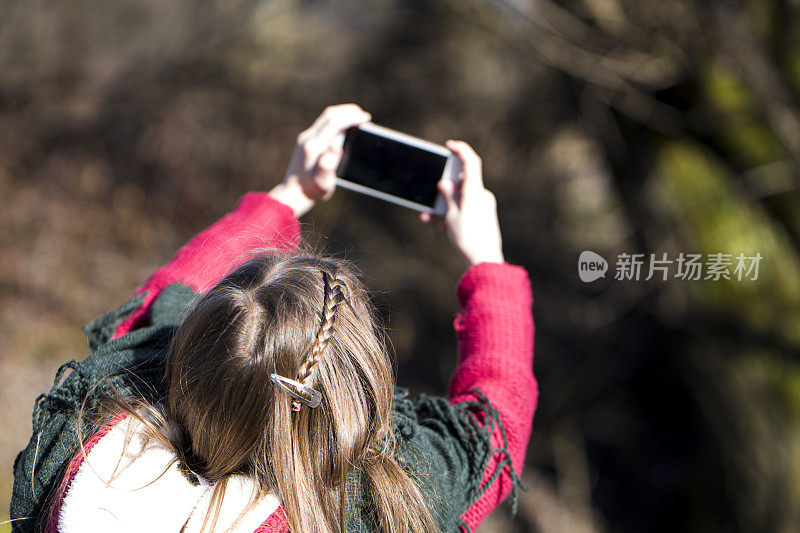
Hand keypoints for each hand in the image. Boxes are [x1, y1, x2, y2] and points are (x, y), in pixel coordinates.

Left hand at [268, 104, 370, 217]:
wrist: (292, 193)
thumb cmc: (311, 190)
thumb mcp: (322, 182)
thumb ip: (328, 165)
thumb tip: (336, 146)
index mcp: (314, 146)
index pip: (334, 123)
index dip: (351, 117)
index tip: (365, 117)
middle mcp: (308, 138)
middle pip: (329, 115)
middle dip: (348, 112)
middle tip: (364, 115)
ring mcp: (306, 138)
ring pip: (326, 118)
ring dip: (342, 114)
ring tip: (358, 118)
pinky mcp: (306, 141)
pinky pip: (323, 124)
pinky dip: (337, 121)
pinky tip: (345, 128)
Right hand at [421, 140, 504, 266]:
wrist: (484, 259)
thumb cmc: (468, 238)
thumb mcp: (452, 216)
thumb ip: (448, 197)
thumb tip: (444, 183)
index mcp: (475, 192)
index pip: (471, 162)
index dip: (460, 150)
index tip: (449, 146)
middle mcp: (481, 195)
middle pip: (461, 181)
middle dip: (444, 187)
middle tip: (433, 193)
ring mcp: (483, 205)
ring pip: (461, 197)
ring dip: (445, 204)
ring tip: (430, 216)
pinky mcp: (482, 215)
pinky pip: (465, 207)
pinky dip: (453, 212)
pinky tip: (443, 225)